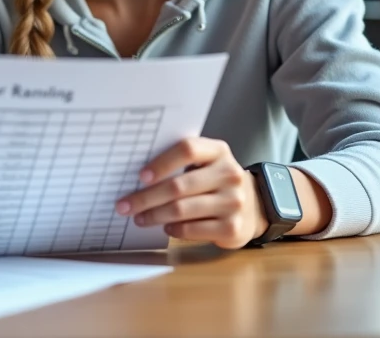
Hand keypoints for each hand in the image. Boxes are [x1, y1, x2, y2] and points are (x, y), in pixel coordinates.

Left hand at [116, 137, 268, 249]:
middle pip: (179, 185)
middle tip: (124, 205)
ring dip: (154, 215)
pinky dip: (174, 230)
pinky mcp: (233, 228)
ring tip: (139, 218)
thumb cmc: (215, 181)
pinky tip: (166, 227)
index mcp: (218, 151)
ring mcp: (233, 202)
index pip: (187, 149)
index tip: (140, 176)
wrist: (255, 206)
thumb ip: (180, 162)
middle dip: (146, 197)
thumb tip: (137, 177)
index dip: (161, 162)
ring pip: (183, 210)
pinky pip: (193, 230)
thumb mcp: (206, 163)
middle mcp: (229, 174)